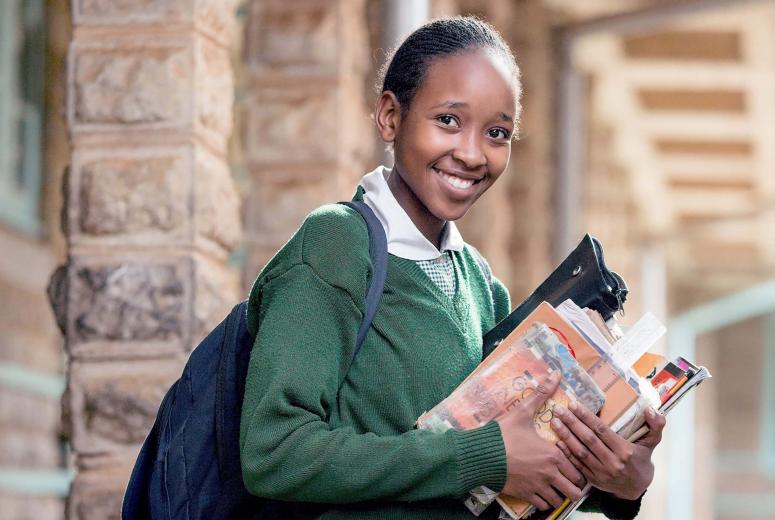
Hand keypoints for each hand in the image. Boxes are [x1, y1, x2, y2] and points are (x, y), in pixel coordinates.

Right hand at [495, 372, 585, 510]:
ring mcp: (538, 487)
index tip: (572, 463)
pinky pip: (544, 505)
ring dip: (560, 494)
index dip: (578, 467)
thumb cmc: (503, 433)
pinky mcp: (526, 495)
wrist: (481, 454)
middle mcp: (550, 473)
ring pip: (561, 500)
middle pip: (575, 490)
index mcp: (554, 454)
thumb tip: (555, 373)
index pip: (579, 468)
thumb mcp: (522, 412)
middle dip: (573, 484)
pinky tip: (541, 491)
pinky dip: (545, 501)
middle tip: (566, 477)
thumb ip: (541, 394)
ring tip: (555, 486)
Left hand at [550, 403, 665, 499]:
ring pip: (580, 452)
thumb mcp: (652, 442)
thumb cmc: (641, 459)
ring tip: (554, 421)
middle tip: (558, 409)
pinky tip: (557, 441)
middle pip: (588, 439)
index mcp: (625, 450)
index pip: (602, 430)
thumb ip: (655, 425)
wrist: (637, 488)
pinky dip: (566, 453)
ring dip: (565, 436)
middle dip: (572, 423)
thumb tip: (650, 409)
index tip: (574, 404)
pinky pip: (577, 465)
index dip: (587, 417)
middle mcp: (612, 462)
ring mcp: (601, 472)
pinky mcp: (593, 480)